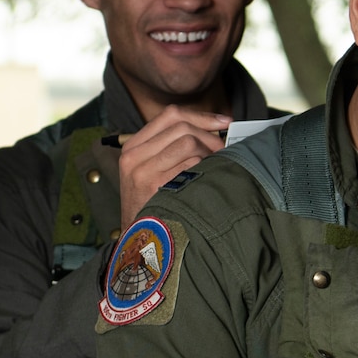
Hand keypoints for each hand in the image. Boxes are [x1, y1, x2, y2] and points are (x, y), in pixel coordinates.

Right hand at [118, 106, 231, 223]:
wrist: (137, 242)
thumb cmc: (153, 206)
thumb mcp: (149, 172)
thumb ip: (171, 149)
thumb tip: (215, 131)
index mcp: (133, 147)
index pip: (171, 115)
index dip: (202, 116)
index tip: (224, 122)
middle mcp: (134, 156)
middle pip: (182, 127)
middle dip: (210, 136)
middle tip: (225, 150)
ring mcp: (143, 171)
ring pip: (189, 143)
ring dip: (209, 154)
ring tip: (214, 168)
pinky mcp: (156, 186)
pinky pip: (191, 165)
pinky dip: (205, 169)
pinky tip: (207, 181)